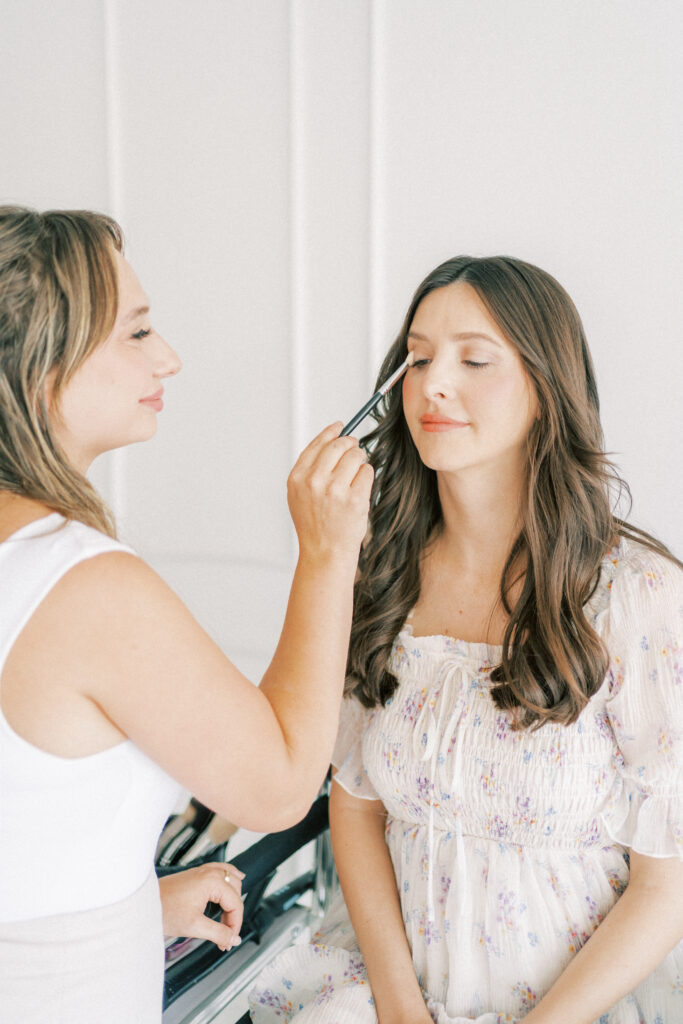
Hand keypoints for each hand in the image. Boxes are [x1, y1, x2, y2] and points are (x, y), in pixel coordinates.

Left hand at [158, 862, 244, 951]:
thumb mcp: (194, 926)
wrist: (144, 904)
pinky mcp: (198, 874)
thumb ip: (218, 933)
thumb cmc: (164, 910)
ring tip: (228, 920)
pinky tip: (237, 877)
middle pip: (236, 892)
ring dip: (233, 900)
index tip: (230, 939)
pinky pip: (222, 870)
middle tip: (226, 935)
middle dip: (233, 915)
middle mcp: (210, 873)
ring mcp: (203, 871)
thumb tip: (234, 938)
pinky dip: (230, 877)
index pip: (236, 904)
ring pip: (231, 880)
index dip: (235, 924)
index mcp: (212, 882)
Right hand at [287, 422, 373, 560]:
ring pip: (356, 456)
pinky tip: (359, 489)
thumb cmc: (315, 524)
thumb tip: (330, 440)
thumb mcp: (299, 495)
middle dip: (350, 443)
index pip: (317, 444)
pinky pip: (367, 471)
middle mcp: (314, 482)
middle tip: (355, 448)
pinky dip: (366, 476)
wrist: (325, 552)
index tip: (340, 426)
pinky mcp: (355, 499)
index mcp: (297, 478)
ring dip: (360, 460)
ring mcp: (335, 490)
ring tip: (356, 474)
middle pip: (339, 445)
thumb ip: (310, 469)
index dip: (331, 432)